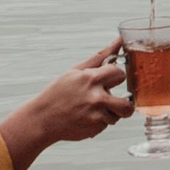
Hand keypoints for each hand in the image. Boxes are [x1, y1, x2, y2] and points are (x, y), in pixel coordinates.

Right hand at [0, 44, 131, 169]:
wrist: (42, 119)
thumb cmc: (58, 93)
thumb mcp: (75, 71)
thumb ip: (100, 57)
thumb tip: (119, 41)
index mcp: (91, 79)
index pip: (119, 73)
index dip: (115, 77)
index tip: (109, 79)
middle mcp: (96, 97)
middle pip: (127, 103)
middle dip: (122, 101)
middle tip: (108, 98)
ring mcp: (97, 115)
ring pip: (118, 115)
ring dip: (109, 112)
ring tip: (91, 109)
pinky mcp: (95, 128)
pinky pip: (107, 124)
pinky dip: (99, 121)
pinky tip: (85, 117)